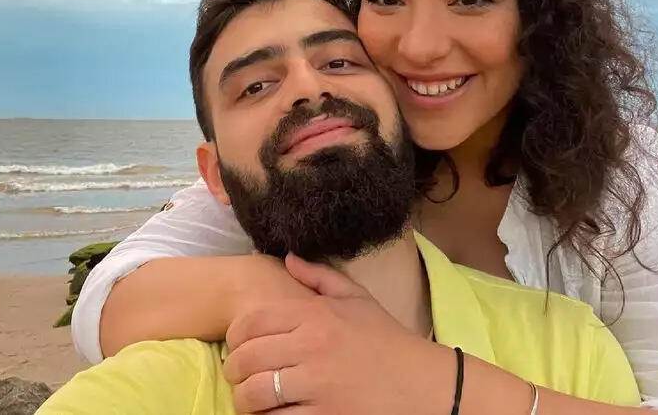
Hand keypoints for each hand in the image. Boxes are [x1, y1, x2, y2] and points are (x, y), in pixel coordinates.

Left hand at [223, 254, 451, 413]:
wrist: (422, 384)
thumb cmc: (387, 341)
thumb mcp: (357, 299)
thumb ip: (319, 276)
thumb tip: (287, 258)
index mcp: (315, 315)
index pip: (251, 323)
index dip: (234, 338)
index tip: (238, 348)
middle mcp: (312, 347)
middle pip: (246, 359)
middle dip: (234, 371)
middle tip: (239, 376)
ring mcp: (317, 385)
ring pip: (255, 393)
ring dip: (245, 398)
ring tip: (251, 398)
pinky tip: (272, 414)